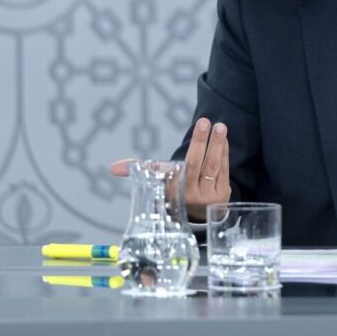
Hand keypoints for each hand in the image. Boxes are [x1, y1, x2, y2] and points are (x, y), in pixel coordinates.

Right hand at [109, 117, 230, 220]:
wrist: (197, 215)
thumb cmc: (176, 190)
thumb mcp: (159, 183)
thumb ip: (141, 170)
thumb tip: (113, 168)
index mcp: (172, 191)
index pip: (173, 170)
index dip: (172, 157)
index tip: (180, 139)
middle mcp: (190, 194)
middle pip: (195, 165)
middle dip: (200, 142)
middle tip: (204, 122)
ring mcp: (208, 194)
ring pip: (213, 166)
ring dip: (216, 145)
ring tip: (220, 126)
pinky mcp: (223, 193)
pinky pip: (223, 170)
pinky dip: (223, 152)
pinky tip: (223, 138)